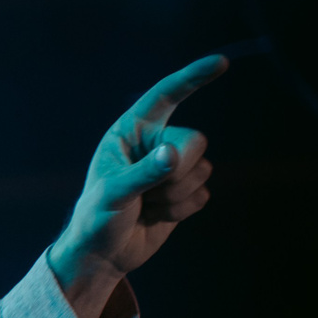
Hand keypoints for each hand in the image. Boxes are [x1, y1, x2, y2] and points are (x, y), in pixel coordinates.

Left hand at [49, 55, 227, 317]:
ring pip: (202, 169)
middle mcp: (153, 145)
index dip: (191, 78)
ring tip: (145, 205)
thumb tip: (174, 155)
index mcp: (129, 133)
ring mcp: (171, 168)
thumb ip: (143, 173)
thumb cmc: (96, 218)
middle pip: (195, 141)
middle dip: (178, 170)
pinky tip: (157, 216)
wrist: (102, 254)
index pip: (164, 97)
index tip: (220, 63)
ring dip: (175, 195)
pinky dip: (182, 210)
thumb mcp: (113, 194)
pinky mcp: (183, 192)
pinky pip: (203, 194)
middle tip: (147, 193)